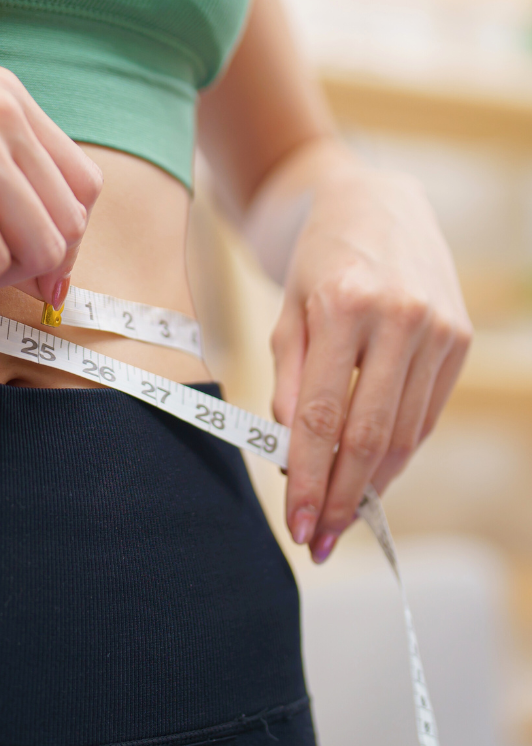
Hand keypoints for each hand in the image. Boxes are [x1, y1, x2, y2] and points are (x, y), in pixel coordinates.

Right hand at [0, 66, 102, 305]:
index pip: (82, 184)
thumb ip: (0, 197)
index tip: (37, 277)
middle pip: (70, 221)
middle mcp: (4, 110)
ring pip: (42, 246)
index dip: (68, 241)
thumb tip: (51, 274)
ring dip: (0, 279)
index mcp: (9, 97)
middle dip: (33, 268)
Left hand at [264, 144, 471, 560]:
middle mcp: (400, 318)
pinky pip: (426, 414)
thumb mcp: (286, 315)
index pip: (323, 417)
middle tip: (320, 539)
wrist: (374, 206)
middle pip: (369, 435)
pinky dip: (398, 452)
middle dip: (343, 497)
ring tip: (343, 518)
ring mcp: (439, 329)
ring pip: (404, 432)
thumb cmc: (317, 265)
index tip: (299, 523)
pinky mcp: (460, 338)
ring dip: (372, 485)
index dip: (310, 479)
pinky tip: (372, 478)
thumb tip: (291, 452)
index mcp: (345, 307)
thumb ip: (288, 383)